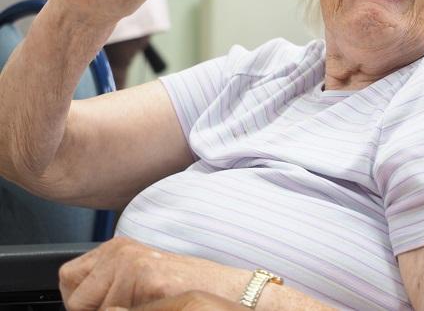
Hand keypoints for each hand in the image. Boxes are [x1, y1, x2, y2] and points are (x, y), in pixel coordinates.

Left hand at [59, 237, 232, 309]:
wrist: (227, 291)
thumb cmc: (186, 287)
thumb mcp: (140, 277)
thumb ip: (110, 283)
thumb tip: (80, 304)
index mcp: (118, 248)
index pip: (68, 278)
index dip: (80, 303)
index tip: (100, 309)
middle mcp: (121, 251)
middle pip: (77, 298)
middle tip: (128, 308)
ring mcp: (133, 264)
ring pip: (97, 310)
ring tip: (148, 306)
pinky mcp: (148, 279)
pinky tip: (155, 306)